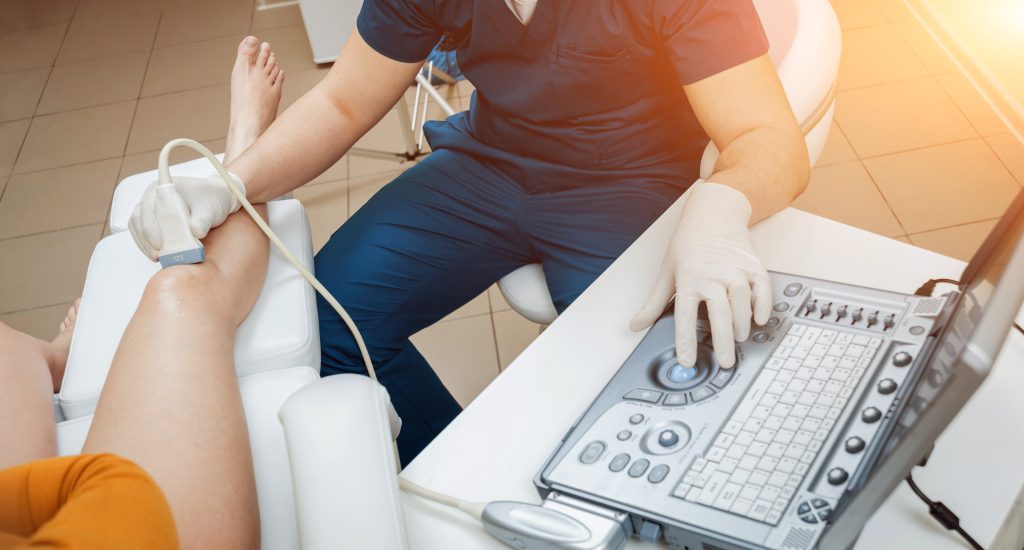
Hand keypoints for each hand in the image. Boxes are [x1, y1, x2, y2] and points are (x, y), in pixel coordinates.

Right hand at [128, 173, 244, 260]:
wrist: (217, 199)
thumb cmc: (212, 199)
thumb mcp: (211, 209)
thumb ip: (202, 220)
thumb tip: (195, 232)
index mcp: (164, 188)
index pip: (148, 207)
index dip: (149, 226)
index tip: (158, 243)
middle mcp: (153, 196)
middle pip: (138, 218)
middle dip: (146, 238)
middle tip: (156, 254)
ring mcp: (152, 208)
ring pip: (138, 226)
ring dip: (144, 243)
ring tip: (156, 257)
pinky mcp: (155, 219)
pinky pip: (143, 232)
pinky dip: (147, 244)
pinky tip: (157, 255)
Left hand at [630, 181, 771, 367]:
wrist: (713, 212)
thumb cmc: (688, 243)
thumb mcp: (666, 271)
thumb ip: (653, 303)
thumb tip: (636, 324)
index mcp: (688, 279)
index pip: (684, 317)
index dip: (685, 342)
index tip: (688, 361)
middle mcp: (712, 275)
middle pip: (719, 314)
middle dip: (722, 342)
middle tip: (725, 362)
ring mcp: (735, 269)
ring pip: (742, 304)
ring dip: (742, 325)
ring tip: (739, 340)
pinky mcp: (753, 265)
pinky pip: (762, 289)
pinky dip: (763, 306)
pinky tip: (758, 319)